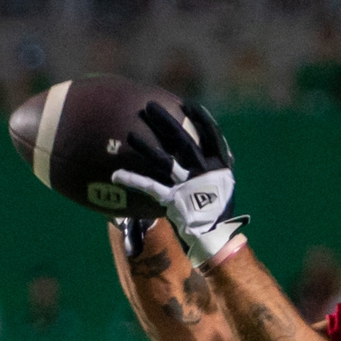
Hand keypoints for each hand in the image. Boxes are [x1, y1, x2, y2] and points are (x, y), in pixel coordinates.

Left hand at [112, 101, 247, 268]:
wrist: (216, 235)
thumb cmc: (220, 210)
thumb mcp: (225, 185)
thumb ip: (218, 167)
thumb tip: (214, 151)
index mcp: (220, 166)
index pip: (211, 135)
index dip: (200, 118)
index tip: (187, 105)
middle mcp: (204, 172)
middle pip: (183, 142)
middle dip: (166, 122)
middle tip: (149, 107)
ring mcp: (188, 186)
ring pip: (165, 161)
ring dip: (146, 147)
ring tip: (130, 134)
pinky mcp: (173, 200)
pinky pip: (150, 187)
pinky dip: (132, 180)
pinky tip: (115, 174)